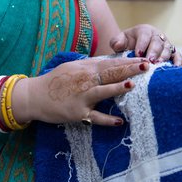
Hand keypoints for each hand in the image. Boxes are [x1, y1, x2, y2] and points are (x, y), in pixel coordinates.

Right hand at [15, 57, 146, 125]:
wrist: (34, 96)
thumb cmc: (56, 81)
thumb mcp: (74, 67)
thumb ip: (92, 65)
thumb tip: (111, 62)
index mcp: (86, 68)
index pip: (111, 63)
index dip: (128, 61)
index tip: (144, 59)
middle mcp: (85, 80)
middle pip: (110, 73)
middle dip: (129, 70)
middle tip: (147, 66)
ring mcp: (81, 96)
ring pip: (102, 91)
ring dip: (117, 88)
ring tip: (132, 85)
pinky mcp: (77, 112)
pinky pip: (95, 117)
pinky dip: (107, 120)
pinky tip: (119, 121)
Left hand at [109, 24, 181, 64]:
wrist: (134, 48)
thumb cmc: (127, 44)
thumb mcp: (119, 40)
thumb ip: (116, 41)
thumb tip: (118, 45)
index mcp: (144, 30)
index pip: (144, 35)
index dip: (142, 44)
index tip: (138, 54)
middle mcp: (157, 36)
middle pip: (157, 42)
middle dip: (154, 51)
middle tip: (150, 61)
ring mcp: (165, 44)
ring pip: (167, 48)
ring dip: (164, 57)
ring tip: (159, 65)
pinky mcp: (171, 53)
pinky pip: (177, 55)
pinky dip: (178, 61)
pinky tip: (176, 67)